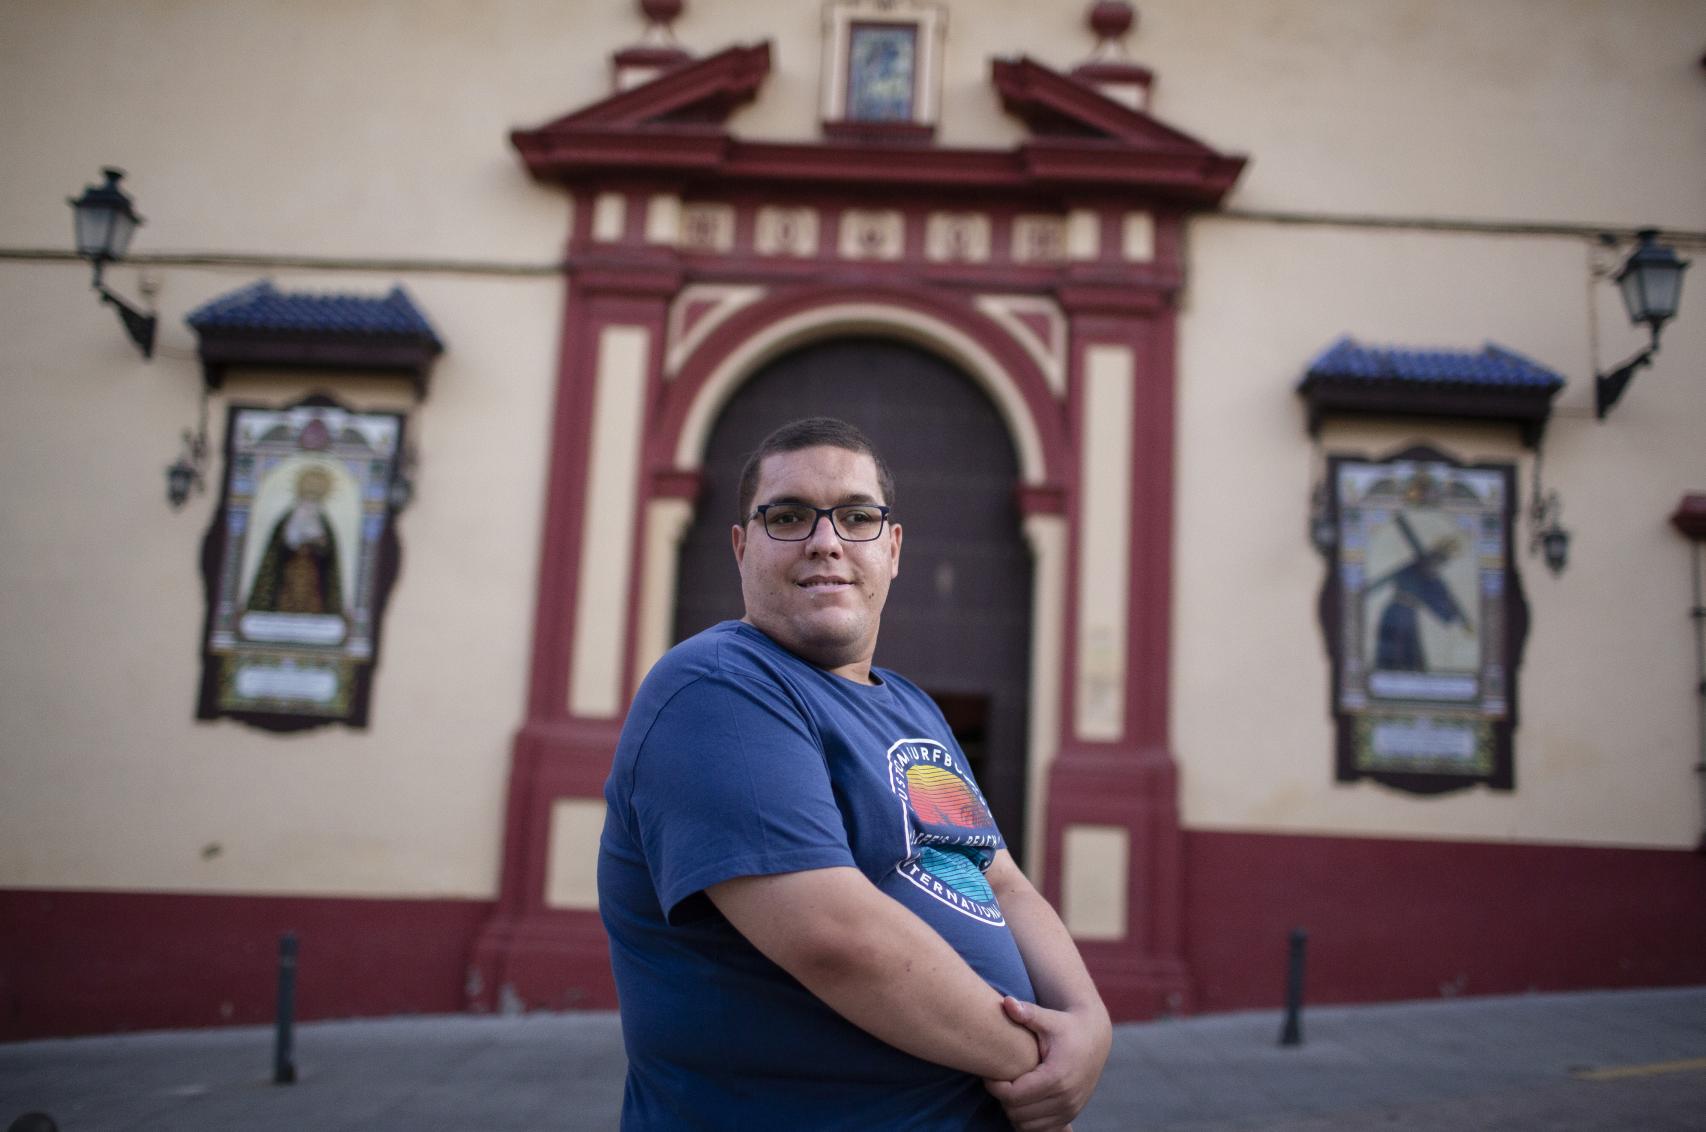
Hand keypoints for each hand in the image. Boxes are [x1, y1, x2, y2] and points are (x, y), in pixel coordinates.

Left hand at [983, 996, 1109, 1131]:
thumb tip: (1007, 1002)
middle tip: (998, 1081)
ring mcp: (1070, 1109)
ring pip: (1027, 1126)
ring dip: (1014, 1111)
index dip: (995, 1087)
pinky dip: (1028, 1120)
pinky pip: (1041, 1130)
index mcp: (1056, 1076)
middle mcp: (1065, 1098)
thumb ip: (1026, 1013)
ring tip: (1010, 1089)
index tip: (989, 1074)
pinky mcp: (1071, 1115)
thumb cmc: (1065, 1026)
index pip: (1013, 1095)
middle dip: (1003, 1099)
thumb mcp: (1048, 1018)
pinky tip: (1023, 1101)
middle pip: (1017, 1113)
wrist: (1094, 1038)